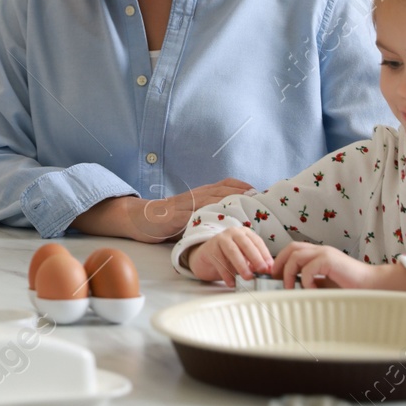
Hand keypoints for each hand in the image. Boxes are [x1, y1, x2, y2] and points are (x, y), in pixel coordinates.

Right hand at [78, 179, 253, 241]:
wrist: (142, 219)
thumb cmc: (169, 219)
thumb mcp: (193, 213)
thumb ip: (210, 213)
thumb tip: (233, 221)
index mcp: (202, 192)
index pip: (228, 184)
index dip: (245, 186)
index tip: (261, 193)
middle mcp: (197, 194)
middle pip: (226, 189)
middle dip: (245, 192)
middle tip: (263, 200)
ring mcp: (188, 203)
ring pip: (215, 197)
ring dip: (233, 201)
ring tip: (251, 207)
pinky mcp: (180, 214)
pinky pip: (198, 212)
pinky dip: (212, 213)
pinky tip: (225, 218)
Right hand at [182, 226, 272, 282]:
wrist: (205, 257)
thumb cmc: (228, 257)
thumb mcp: (243, 256)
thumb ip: (254, 262)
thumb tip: (268, 270)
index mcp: (244, 233)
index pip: (257, 241)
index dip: (265, 254)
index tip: (270, 267)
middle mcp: (232, 233)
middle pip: (245, 244)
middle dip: (255, 258)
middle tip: (262, 270)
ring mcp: (220, 239)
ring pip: (232, 251)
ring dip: (241, 265)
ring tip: (248, 277)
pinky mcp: (210, 249)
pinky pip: (220, 262)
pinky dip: (227, 274)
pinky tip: (232, 283)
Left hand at [272, 242, 405, 289]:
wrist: (374, 286)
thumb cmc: (352, 287)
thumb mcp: (326, 285)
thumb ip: (311, 282)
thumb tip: (292, 288)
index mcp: (319, 254)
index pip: (293, 250)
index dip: (281, 261)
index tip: (275, 277)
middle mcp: (321, 250)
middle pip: (291, 248)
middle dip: (279, 263)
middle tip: (275, 280)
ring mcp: (326, 253)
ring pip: (296, 255)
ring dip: (289, 272)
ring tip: (289, 288)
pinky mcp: (331, 260)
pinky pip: (309, 267)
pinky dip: (306, 280)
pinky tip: (311, 291)